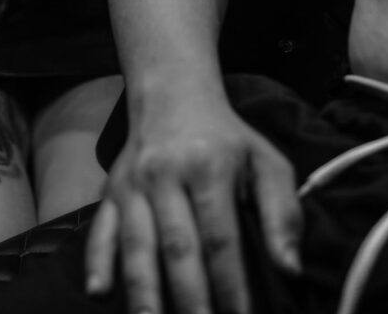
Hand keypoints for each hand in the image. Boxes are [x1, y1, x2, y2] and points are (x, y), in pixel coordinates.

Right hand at [85, 94, 301, 313]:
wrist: (173, 94)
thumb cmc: (226, 139)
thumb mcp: (265, 160)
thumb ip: (283, 212)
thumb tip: (291, 268)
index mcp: (208, 167)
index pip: (220, 237)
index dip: (230, 283)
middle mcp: (165, 174)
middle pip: (177, 245)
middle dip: (189, 296)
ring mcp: (133, 184)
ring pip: (137, 244)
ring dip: (144, 290)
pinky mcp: (110, 191)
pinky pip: (100, 230)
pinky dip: (96, 262)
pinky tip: (98, 293)